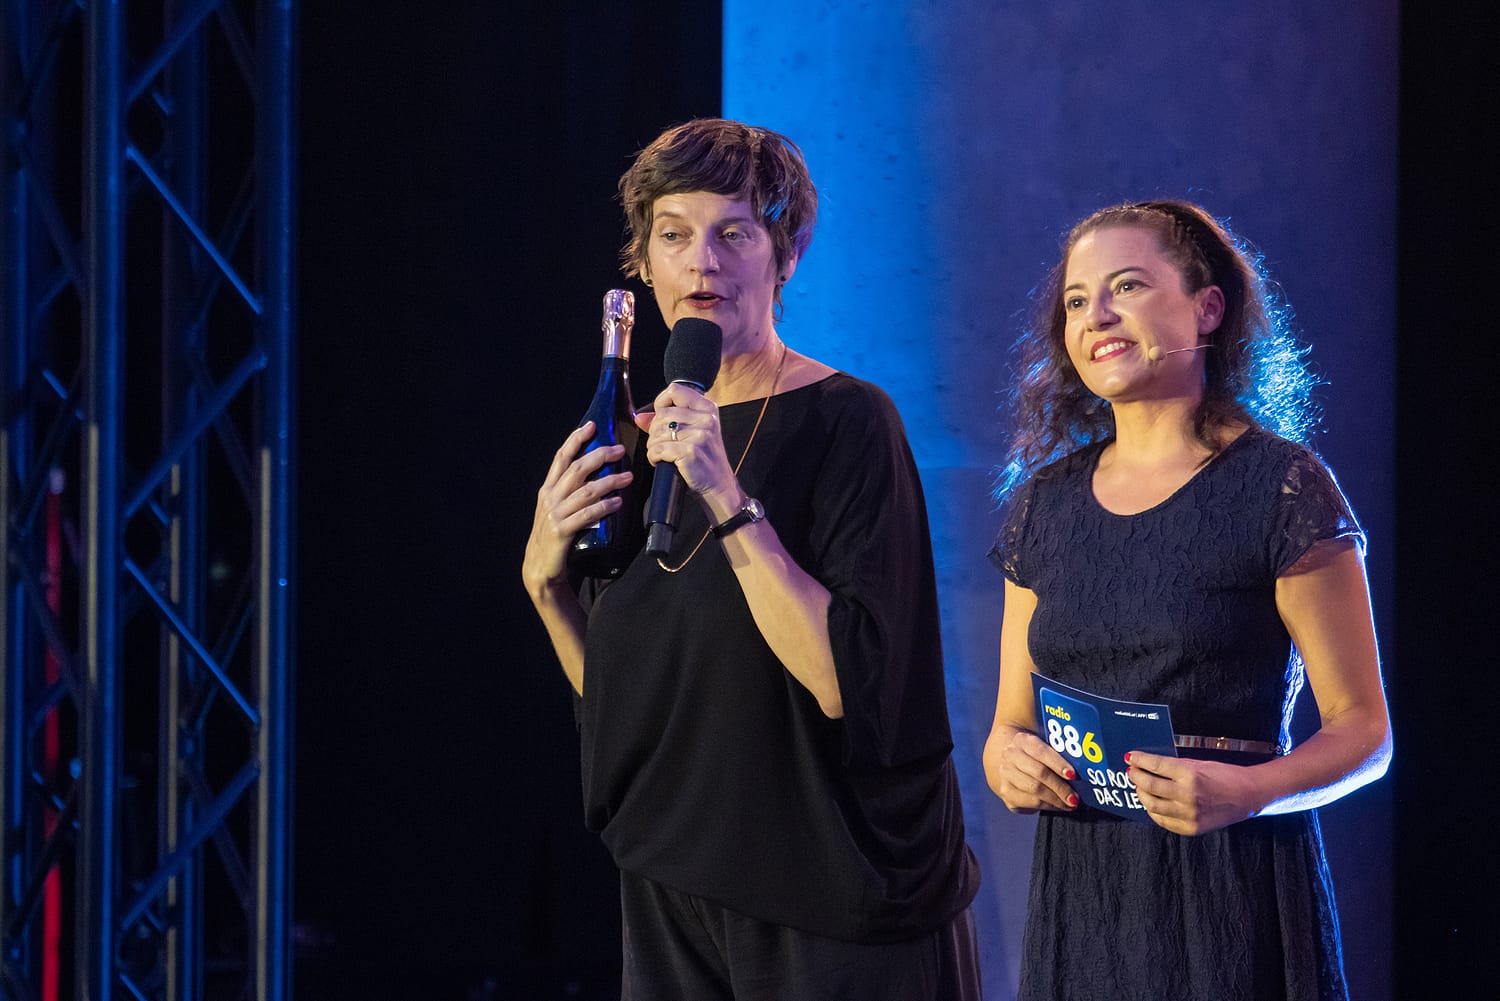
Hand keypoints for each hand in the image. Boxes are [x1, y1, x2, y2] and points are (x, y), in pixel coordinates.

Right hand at [521, 421, 631, 599]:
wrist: (540, 568)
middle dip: (599, 456)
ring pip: (585, 491)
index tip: (591, 425)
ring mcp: (555, 514)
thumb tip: (596, 473)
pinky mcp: (562, 532)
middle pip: (576, 469)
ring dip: (609, 481)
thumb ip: (571, 492)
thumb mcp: (559, 509)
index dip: (575, 440)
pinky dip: (604, 507)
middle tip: (619, 450)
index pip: (561, 458)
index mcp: (548, 489)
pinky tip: (617, 502)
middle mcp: (549, 497)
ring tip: (628, 477)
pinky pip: (587, 515)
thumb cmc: (555, 536)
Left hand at [637, 383, 738, 513]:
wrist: (720, 487)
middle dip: (655, 431)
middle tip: (662, 444)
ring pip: (658, 432)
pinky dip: (654, 457)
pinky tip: (663, 462)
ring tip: (664, 455)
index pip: (675, 390)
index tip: (660, 417)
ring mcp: (699, 435)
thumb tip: (639, 417)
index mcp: (708, 409)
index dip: (661, 403)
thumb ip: (666, 421)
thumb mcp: (692, 434)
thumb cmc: (705, 461)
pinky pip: (658, 449)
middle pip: (662, 414)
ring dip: (653, 446)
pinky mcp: (690, 452)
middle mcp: (706, 419)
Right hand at [985, 727, 1079, 814]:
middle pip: (1039, 773)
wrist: (1010, 760)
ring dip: (1056, 799)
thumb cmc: (1036, 754)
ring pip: (1034, 789)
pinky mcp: (1006, 792)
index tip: (1073, 775)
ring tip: (1070, 803)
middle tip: (1075, 797)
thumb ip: (1060, 753)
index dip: (1058, 764)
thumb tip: (1084, 767)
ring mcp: (1006, 774)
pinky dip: (1048, 806)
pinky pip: (1030, 802)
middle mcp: (1011, 755)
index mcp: (1022, 740)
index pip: (1041, 751)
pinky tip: (1058, 806)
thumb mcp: (1044, 745)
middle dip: (1060, 787)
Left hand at [1125, 751, 1261, 834]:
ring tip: (1139, 787)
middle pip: (1150, 786)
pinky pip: (1164, 821)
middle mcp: (1188, 795)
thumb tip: (1150, 764)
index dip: (1140, 760)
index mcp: (1190, 774)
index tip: (1130, 756)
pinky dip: (1153, 811)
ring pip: (1153, 805)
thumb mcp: (1198, 763)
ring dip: (1142, 794)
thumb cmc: (1224, 775)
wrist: (1247, 796)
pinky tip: (1151, 803)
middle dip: (1136, 776)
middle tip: (1131, 771)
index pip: (1156, 765)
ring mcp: (1189, 814)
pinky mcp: (1191, 828)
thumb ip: (1174, 766)